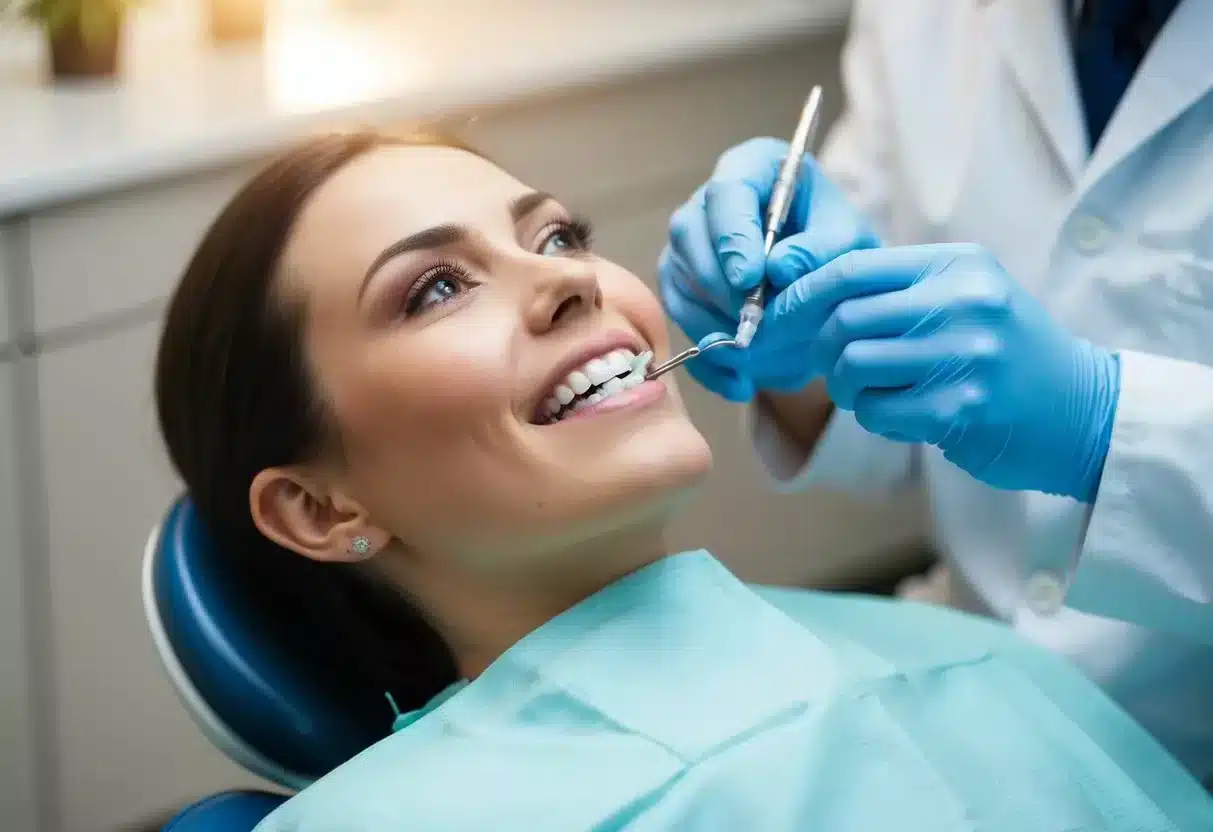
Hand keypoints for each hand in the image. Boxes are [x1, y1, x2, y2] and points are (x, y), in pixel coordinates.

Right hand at [658, 137, 878, 401]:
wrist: (827, 285)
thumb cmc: (840, 248)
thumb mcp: (850, 242)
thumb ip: (826, 249)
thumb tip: (780, 267)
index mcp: (752, 168)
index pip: (727, 190)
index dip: (733, 235)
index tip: (751, 279)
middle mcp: (709, 203)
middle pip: (690, 235)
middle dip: (720, 287)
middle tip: (752, 326)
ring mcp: (688, 246)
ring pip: (679, 282)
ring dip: (713, 324)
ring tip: (756, 358)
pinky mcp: (681, 288)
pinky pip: (681, 322)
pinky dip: (708, 359)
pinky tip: (741, 384)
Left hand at [751, 244, 1119, 500]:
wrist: (1081, 410)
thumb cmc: (1006, 354)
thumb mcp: (963, 298)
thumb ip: (895, 291)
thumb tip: (797, 296)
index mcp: (956, 265)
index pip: (850, 267)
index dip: (800, 296)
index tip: (776, 320)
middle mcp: (961, 301)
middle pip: (843, 319)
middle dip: (821, 350)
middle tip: (834, 368)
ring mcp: (963, 355)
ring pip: (851, 366)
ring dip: (846, 389)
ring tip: (875, 393)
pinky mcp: (959, 408)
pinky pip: (876, 411)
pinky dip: (876, 417)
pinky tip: (905, 415)